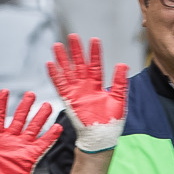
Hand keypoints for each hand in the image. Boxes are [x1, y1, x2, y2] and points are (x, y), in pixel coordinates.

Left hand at [0, 91, 63, 173]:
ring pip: (33, 128)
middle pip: (19, 119)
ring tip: (47, 106)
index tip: (5, 91)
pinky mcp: (30, 157)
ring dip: (40, 118)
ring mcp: (22, 148)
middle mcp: (11, 140)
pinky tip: (57, 128)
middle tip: (31, 94)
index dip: (2, 103)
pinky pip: (42, 145)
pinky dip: (50, 137)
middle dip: (25, 106)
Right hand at [46, 34, 129, 152]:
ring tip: (57, 45)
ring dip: (62, 60)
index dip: (94, 53)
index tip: (94, 40)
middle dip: (76, 51)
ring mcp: (76, 92)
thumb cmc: (111, 121)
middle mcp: (86, 86)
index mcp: (98, 85)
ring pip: (68, 72)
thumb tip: (123, 64)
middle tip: (72, 36)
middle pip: (79, 65)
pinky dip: (55, 76)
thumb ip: (121, 82)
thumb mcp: (119, 100)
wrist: (101, 137)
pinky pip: (60, 86)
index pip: (95, 65)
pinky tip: (50, 64)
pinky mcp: (68, 100)